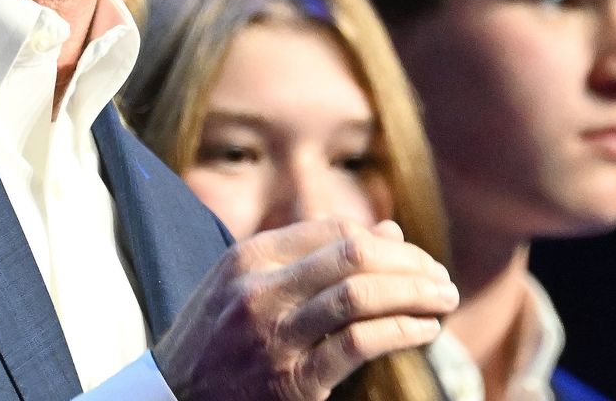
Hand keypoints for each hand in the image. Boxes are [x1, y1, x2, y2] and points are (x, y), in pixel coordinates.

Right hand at [152, 218, 457, 400]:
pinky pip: (359, 344)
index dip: (387, 242)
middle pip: (353, 256)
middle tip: (442, 279)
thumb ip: (313, 257)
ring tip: (444, 301)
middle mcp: (259, 290)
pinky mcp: (292, 381)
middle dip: (410, 264)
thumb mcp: (247, 285)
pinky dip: (402, 332)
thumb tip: (390, 231)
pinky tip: (423, 331)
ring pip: (360, 296)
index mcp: (248, 258)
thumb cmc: (217, 340)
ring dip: (414, 294)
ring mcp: (274, 336)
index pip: (334, 232)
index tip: (417, 259)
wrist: (172, 399)